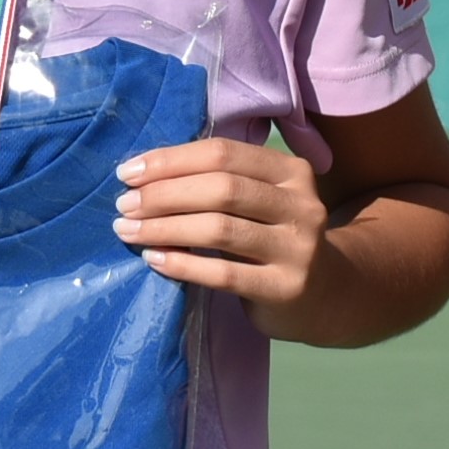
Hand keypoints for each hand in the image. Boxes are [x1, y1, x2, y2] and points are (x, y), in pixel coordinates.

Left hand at [112, 137, 338, 326]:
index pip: (223, 152)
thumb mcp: (262, 200)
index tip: (128, 172)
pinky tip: (154, 260)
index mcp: (291, 171)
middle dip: (164, 194)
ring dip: (165, 228)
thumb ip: (221, 181)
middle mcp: (301, 204)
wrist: (325, 296)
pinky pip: (224, 273)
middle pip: (221, 188)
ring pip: (220, 228)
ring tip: (129, 231)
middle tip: (124, 204)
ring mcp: (298, 248)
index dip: (171, 160)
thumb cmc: (273, 238)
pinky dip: (183, 264)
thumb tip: (145, 172)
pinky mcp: (286, 287)